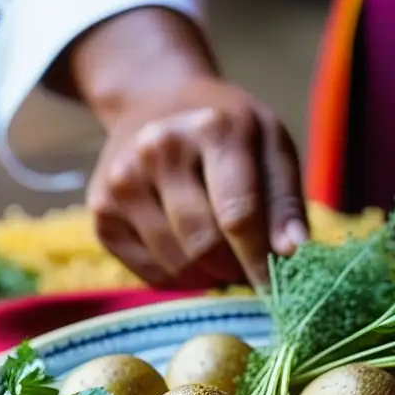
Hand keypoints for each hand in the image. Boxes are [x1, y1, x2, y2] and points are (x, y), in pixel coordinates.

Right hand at [87, 76, 305, 288]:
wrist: (157, 104)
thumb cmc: (228, 134)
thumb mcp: (271, 147)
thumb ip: (285, 200)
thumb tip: (294, 252)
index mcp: (213, 128)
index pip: (238, 215)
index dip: (260, 262)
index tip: (278, 290)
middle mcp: (158, 148)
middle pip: (204, 244)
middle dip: (234, 269)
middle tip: (248, 268)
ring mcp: (122, 179)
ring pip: (177, 264)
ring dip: (209, 276)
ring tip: (223, 257)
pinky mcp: (101, 210)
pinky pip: (150, 273)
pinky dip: (180, 278)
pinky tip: (190, 254)